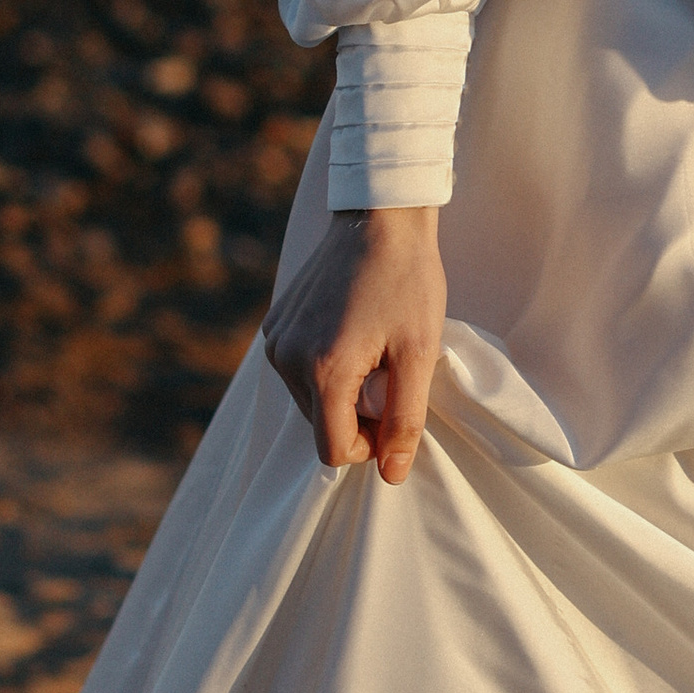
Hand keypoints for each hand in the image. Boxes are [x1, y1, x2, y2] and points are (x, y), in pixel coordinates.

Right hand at [262, 205, 445, 482]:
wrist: (380, 218)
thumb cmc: (407, 281)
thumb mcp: (419, 353)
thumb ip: (405, 420)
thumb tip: (392, 474)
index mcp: (322, 370)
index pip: (333, 451)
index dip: (368, 448)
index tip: (393, 414)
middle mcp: (287, 358)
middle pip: (319, 427)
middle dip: (355, 418)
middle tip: (388, 375)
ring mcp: (275, 341)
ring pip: (307, 402)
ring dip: (340, 394)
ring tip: (371, 352)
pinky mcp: (274, 326)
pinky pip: (296, 372)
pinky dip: (323, 369)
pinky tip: (350, 335)